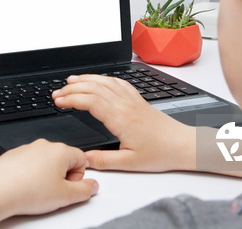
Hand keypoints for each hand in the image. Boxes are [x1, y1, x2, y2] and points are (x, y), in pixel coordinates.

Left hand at [0, 139, 98, 218]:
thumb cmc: (29, 191)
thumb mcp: (66, 196)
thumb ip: (85, 191)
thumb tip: (92, 186)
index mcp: (60, 151)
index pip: (81, 159)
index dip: (78, 177)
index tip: (68, 188)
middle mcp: (44, 145)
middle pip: (64, 159)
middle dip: (62, 176)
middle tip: (53, 192)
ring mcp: (28, 148)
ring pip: (46, 162)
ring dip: (46, 175)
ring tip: (37, 191)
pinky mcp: (14, 155)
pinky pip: (29, 163)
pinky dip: (30, 174)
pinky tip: (25, 186)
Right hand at [52, 75, 195, 172]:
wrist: (183, 145)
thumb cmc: (160, 153)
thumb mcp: (129, 164)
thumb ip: (103, 161)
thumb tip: (83, 159)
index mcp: (121, 118)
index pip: (90, 101)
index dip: (71, 99)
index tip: (58, 101)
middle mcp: (125, 105)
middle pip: (94, 88)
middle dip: (72, 88)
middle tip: (57, 93)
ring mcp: (132, 100)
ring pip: (105, 82)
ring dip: (86, 79)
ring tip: (70, 81)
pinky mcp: (138, 100)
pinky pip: (119, 82)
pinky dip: (104, 78)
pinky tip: (98, 80)